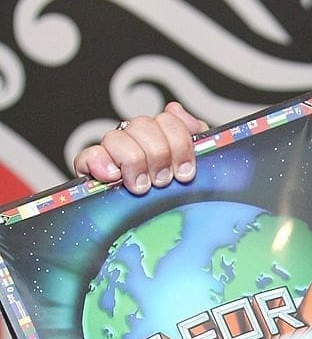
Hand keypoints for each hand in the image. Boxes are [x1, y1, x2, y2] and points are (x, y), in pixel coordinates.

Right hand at [73, 102, 206, 193]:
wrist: (162, 224)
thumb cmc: (178, 191)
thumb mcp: (196, 163)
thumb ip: (194, 133)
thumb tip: (181, 114)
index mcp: (161, 135)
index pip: (168, 119)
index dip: (179, 144)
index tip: (185, 171)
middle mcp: (136, 139)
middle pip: (143, 125)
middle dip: (159, 155)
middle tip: (163, 180)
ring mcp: (113, 153)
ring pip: (116, 138)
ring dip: (133, 161)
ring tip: (142, 185)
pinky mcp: (91, 169)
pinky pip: (87, 156)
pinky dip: (100, 163)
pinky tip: (113, 176)